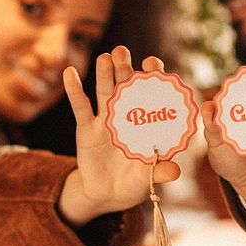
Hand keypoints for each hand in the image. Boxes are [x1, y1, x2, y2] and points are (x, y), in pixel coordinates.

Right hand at [59, 46, 180, 225]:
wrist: (106, 194)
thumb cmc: (134, 184)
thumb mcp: (147, 180)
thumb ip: (159, 173)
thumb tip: (175, 172)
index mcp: (148, 122)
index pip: (154, 95)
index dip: (154, 78)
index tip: (153, 63)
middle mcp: (128, 115)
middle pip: (128, 87)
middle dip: (126, 69)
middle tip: (123, 52)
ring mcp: (107, 119)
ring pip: (106, 91)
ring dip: (105, 74)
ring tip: (105, 57)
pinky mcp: (87, 127)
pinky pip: (81, 106)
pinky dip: (74, 90)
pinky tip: (70, 73)